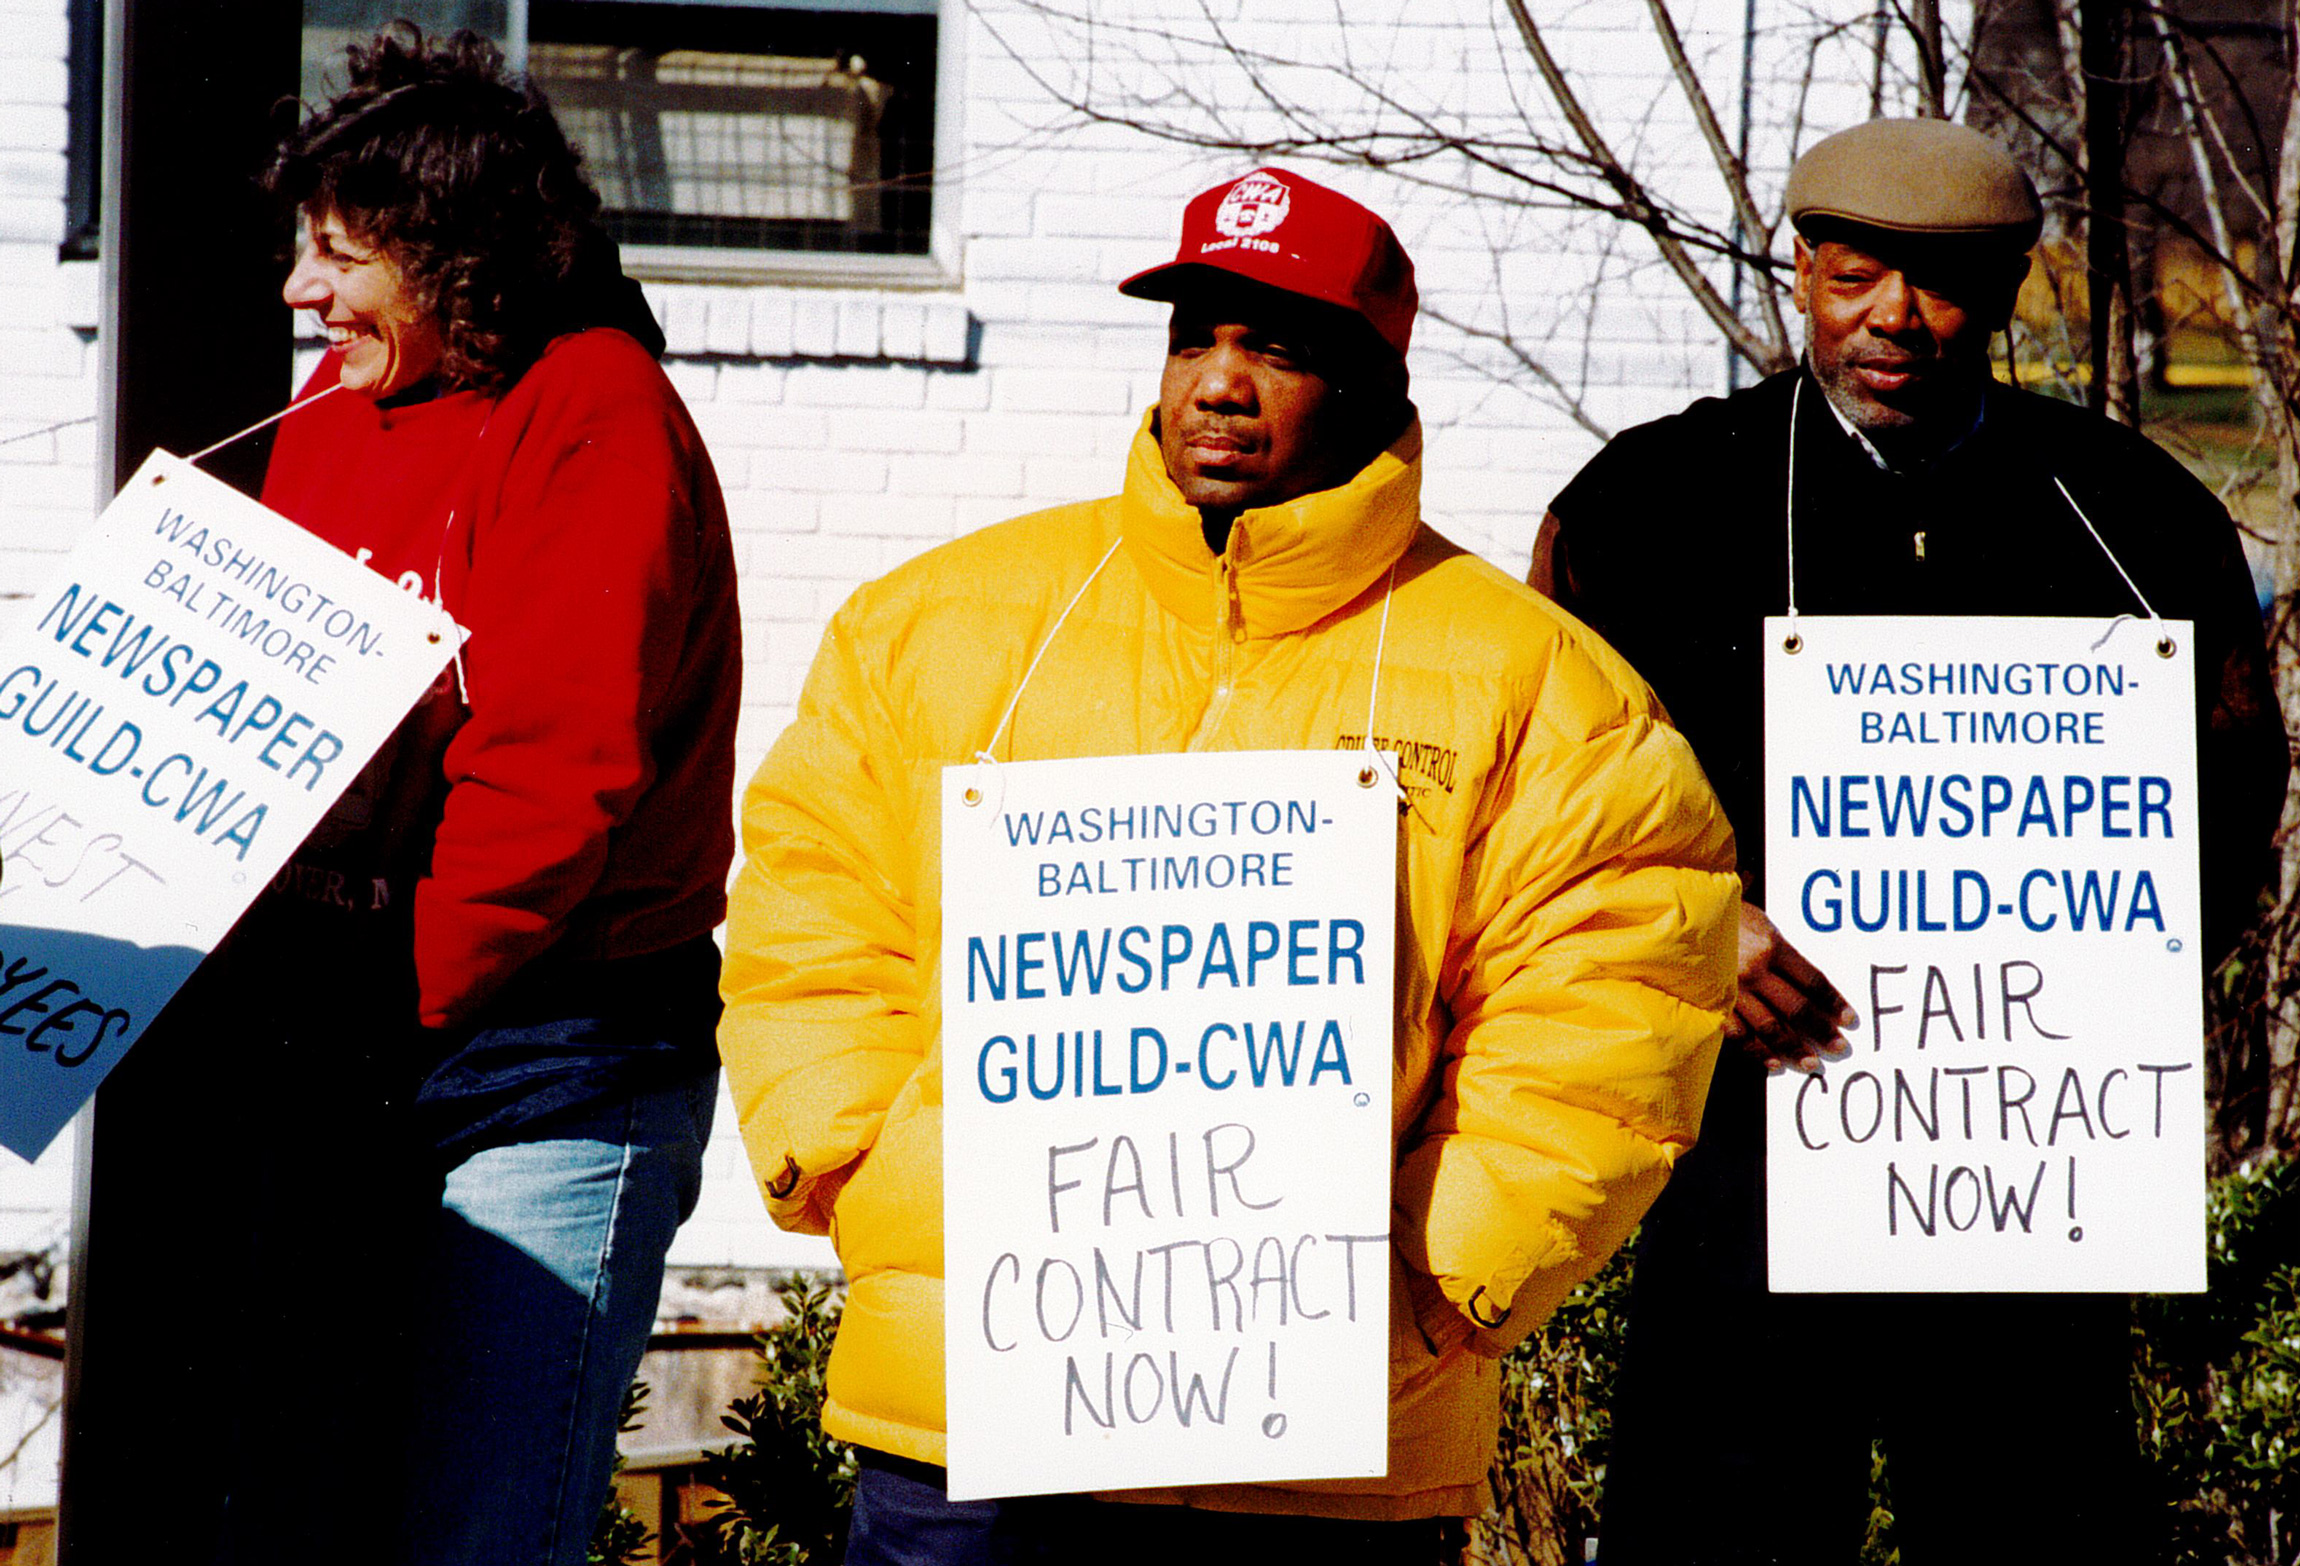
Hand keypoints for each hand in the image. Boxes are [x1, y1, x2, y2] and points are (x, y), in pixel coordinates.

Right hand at [1725, 901, 1854, 1072]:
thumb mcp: (1757, 920)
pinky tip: (1772, 1064)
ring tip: (1811, 1064)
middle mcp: (1756, 971)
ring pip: (1770, 1027)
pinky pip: (1738, 1034)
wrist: (1678, 915)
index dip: (1834, 1002)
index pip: (1813, 981)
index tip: (1849, 1020)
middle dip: (1821, 1031)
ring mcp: (1733, 990)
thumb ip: (1778, 948)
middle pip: (1797, 1008)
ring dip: (1794, 1048)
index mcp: (1772, 946)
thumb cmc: (1721, 914)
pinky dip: (1757, 1051)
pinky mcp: (1713, 1003)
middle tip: (1839, 1048)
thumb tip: (1802, 979)